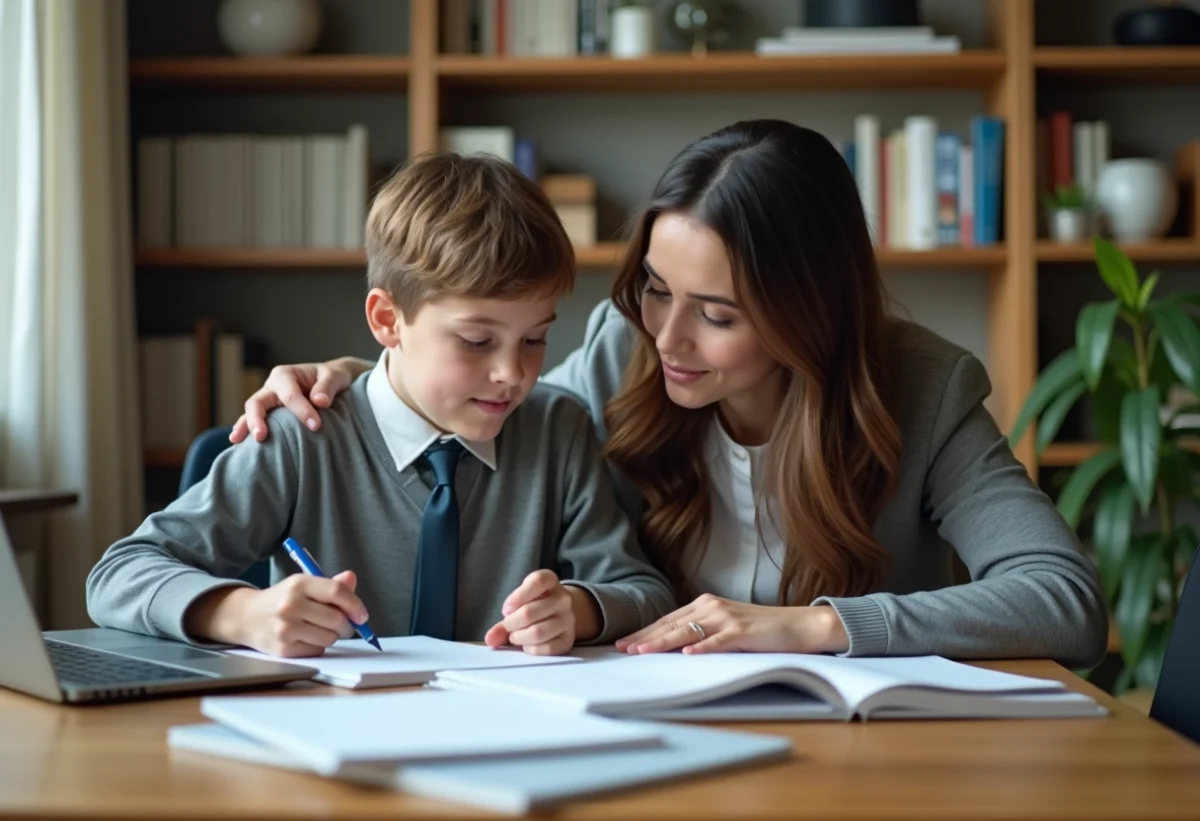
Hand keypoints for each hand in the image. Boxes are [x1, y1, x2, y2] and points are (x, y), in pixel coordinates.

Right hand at [185, 570, 368, 656]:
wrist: (246, 617)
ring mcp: (286, 628)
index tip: (362, 615)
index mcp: (299, 584)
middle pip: (337, 619)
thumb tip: (352, 579)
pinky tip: (306, 638)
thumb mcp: (303, 585)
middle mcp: (291, 605)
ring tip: (319, 629)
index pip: (337, 592)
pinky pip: (317, 651)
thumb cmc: (282, 600)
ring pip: (329, 638)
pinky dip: (318, 647)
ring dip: (331, 637)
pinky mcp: (283, 649)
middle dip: (347, 625)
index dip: (355, 605)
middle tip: (343, 626)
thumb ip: (330, 585)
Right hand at [229, 358, 361, 443]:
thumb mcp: (335, 376)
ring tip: (238, 441)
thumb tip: (319, 401)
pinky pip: (254, 422)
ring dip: (245, 426)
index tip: (316, 426)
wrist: (330, 382)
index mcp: (285, 374)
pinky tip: (239, 444)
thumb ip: (328, 386)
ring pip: (251, 413)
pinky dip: (246, 431)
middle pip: (257, 402)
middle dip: (258, 419)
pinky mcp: (268, 414)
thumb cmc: (332, 378)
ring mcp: (267, 401)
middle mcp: (271, 387)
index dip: (302, 411)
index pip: (290, 395)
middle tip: (261, 436)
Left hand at [485, 570, 579, 655]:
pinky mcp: (568, 639)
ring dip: (519, 638)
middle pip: (530, 612)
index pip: (537, 582)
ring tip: (515, 636)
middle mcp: (563, 598)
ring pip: (538, 632)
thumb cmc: (534, 604)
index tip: (506, 610)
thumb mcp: (520, 602)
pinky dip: (531, 649)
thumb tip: (490, 639)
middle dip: (511, 623)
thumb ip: (505, 618)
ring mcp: (568, 619)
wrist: (559, 614)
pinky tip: (527, 644)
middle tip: (507, 626)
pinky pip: (546, 648)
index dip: (517, 597)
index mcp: (550, 581)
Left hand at [615, 594, 848, 655]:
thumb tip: (673, 648)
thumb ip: (701, 631)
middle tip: (622, 649)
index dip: (645, 632)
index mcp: (705, 604)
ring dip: (663, 642)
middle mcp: (712, 607)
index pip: (667, 620)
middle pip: (671, 625)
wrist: (798, 624)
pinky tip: (687, 654)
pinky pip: (718, 641)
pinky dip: (702, 648)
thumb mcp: (725, 626)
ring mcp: (727, 618)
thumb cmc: (760, 629)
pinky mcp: (743, 631)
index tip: (624, 644)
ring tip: (643, 651)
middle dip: (645, 638)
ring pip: (688, 631)